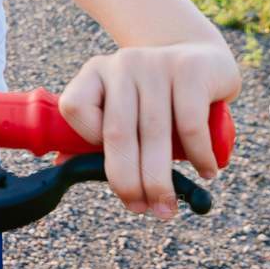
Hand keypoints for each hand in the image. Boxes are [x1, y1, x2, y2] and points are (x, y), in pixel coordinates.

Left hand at [57, 43, 239, 217]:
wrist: (202, 57)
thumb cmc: (156, 96)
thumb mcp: (123, 108)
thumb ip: (96, 134)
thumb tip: (62, 167)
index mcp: (95, 73)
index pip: (74, 108)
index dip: (89, 145)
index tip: (112, 171)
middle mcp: (122, 64)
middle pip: (116, 132)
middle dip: (127, 181)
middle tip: (142, 210)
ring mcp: (156, 63)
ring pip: (154, 133)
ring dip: (161, 180)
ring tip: (168, 206)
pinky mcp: (190, 69)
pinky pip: (189, 124)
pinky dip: (198, 156)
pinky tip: (206, 171)